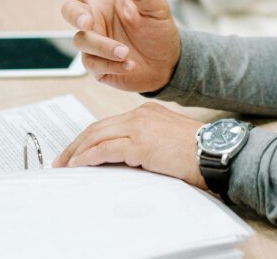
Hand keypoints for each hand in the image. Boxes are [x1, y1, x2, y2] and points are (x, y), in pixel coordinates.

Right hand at [16, 0, 180, 92]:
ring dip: (104, 47)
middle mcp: (93, 20)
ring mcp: (93, 44)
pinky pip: (93, 65)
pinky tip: (129, 64)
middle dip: (76, 16)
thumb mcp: (157, 7)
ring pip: (82, 42)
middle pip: (68, 12)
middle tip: (89, 22)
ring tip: (126, 53)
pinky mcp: (96, 66)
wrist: (169, 63)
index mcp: (101, 0)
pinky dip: (111, 64)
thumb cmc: (160, 30)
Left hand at [54, 102, 205, 187]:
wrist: (213, 151)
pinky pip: (105, 149)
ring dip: (77, 152)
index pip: (109, 123)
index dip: (89, 137)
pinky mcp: (139, 143)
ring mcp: (139, 127)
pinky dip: (88, 157)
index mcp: (146, 112)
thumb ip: (146, 143)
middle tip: (63, 159)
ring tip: (65, 164)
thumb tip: (126, 158)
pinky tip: (79, 164)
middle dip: (76, 144)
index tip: (77, 150)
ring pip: (97, 136)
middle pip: (97, 127)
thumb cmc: (196, 151)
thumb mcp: (167, 140)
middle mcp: (140, 115)